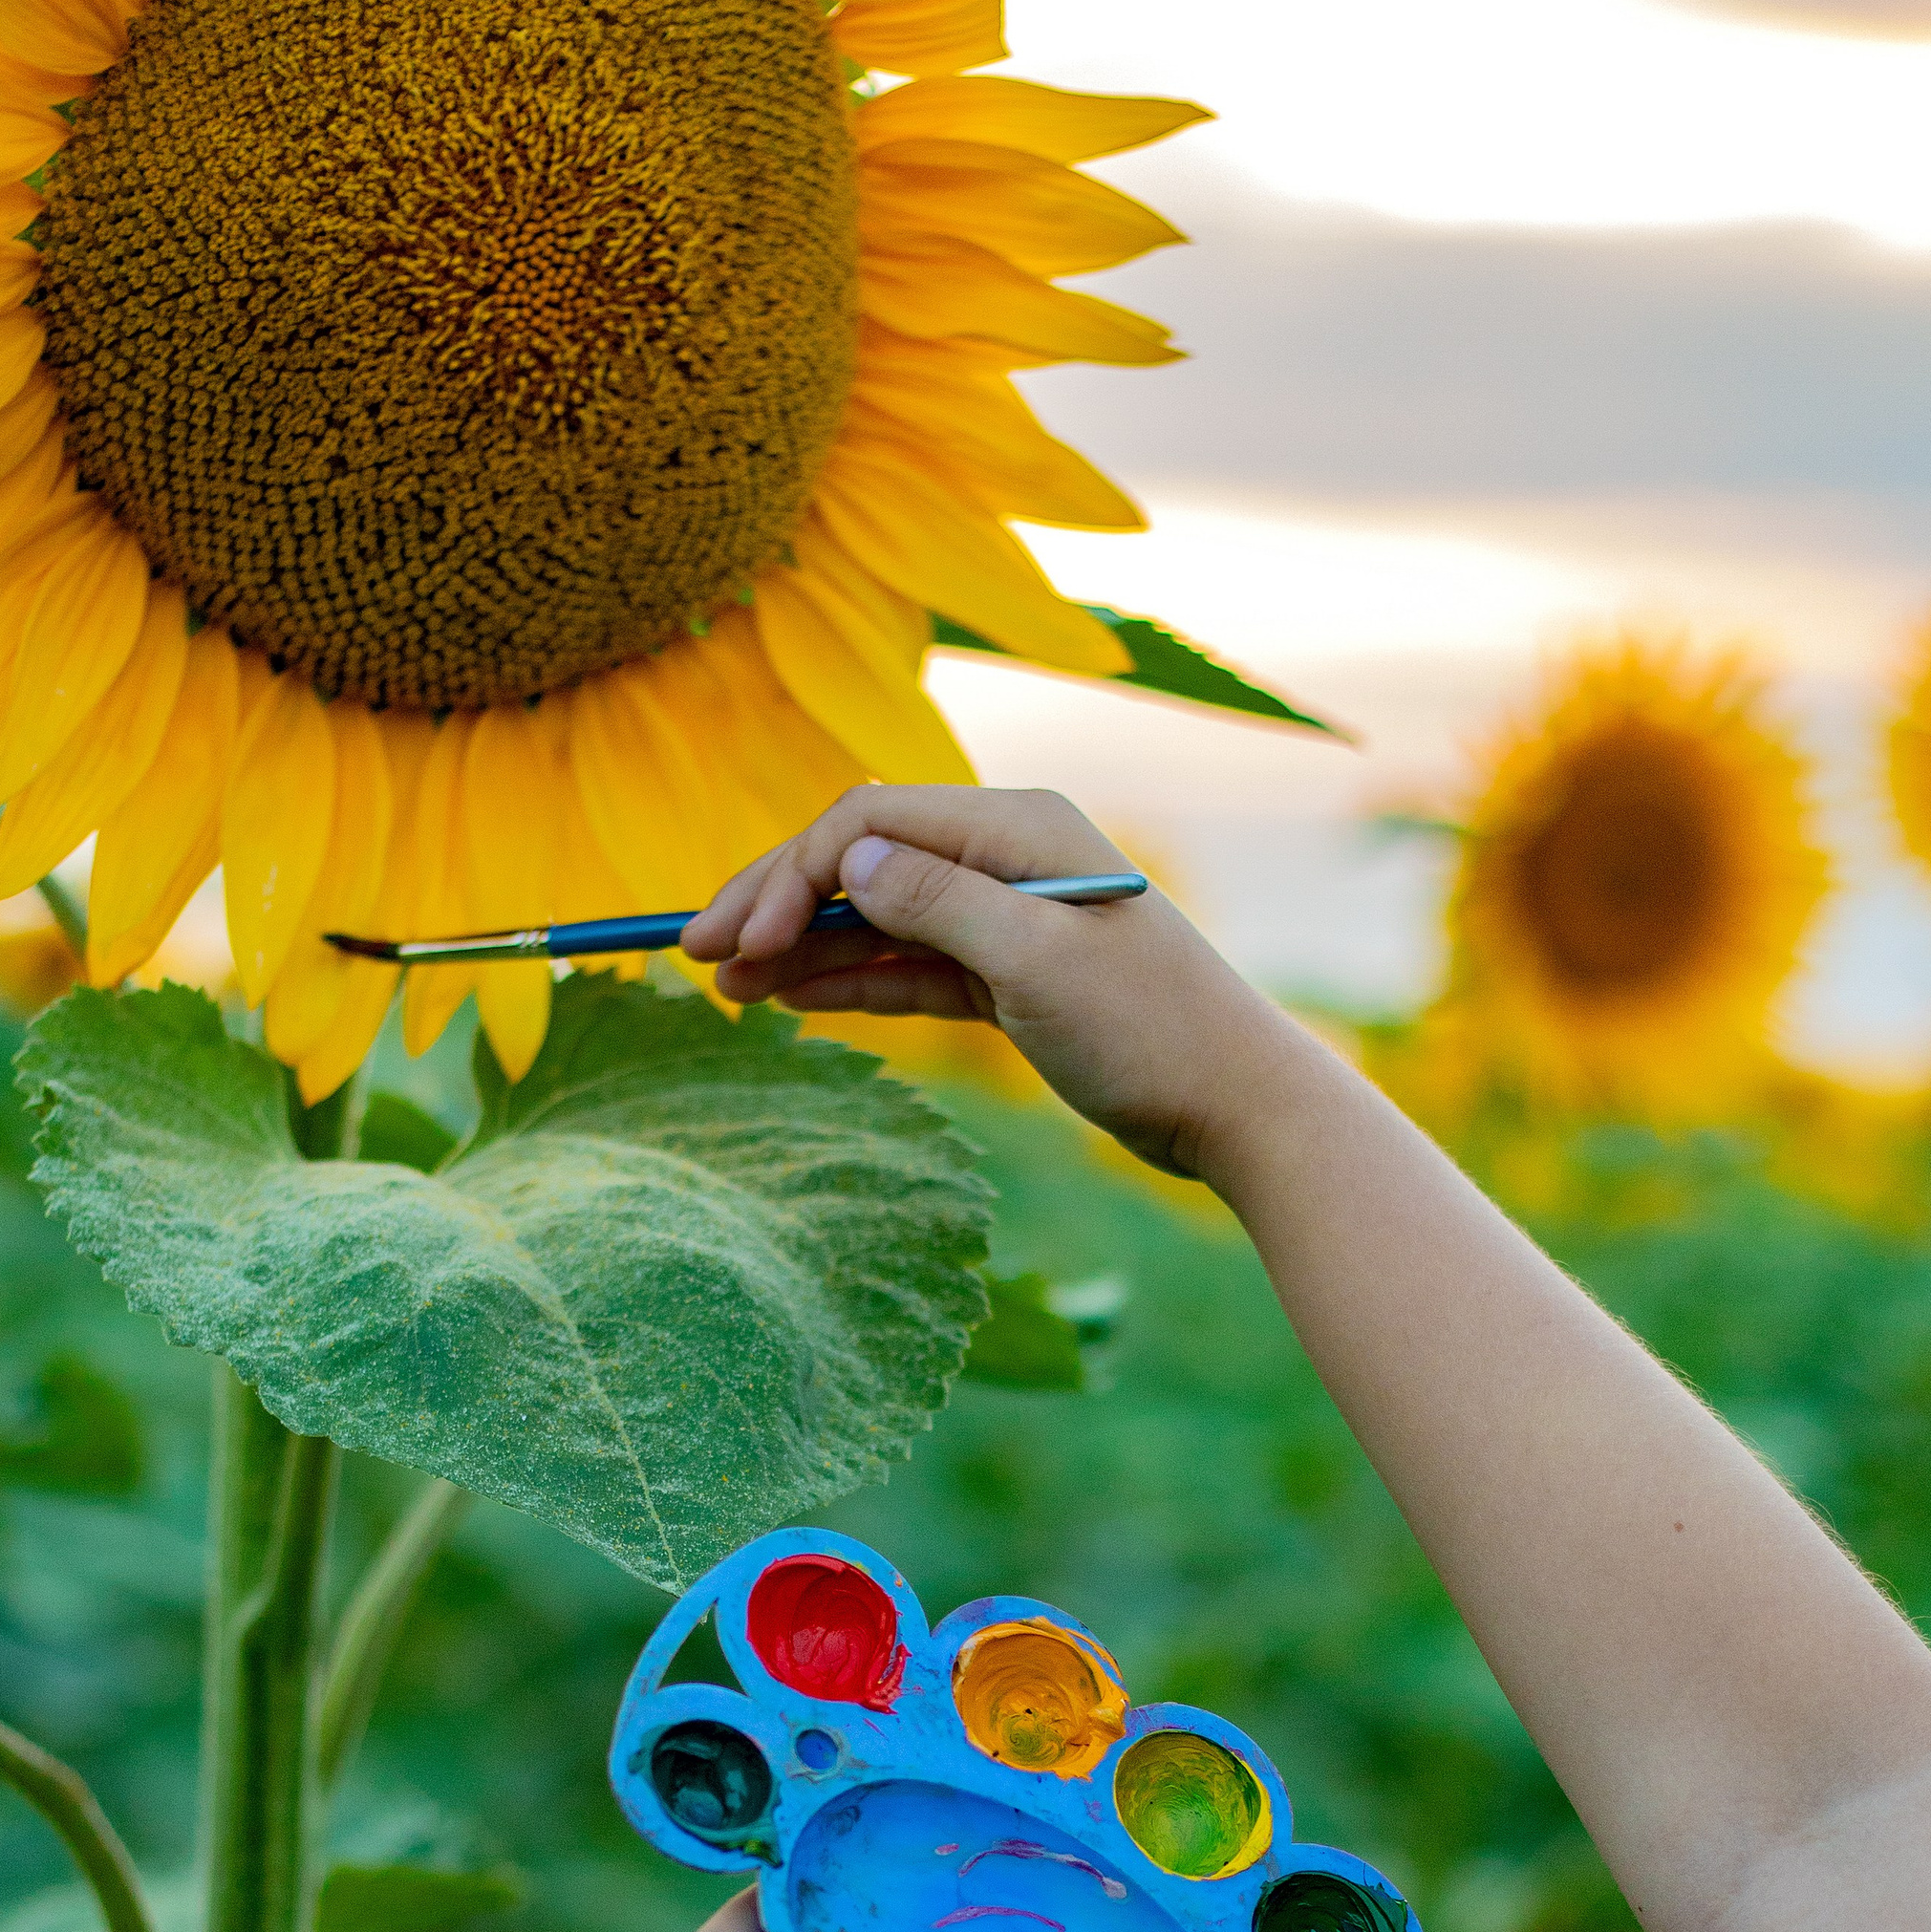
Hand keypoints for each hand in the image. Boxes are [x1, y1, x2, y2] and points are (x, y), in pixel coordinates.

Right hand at [679, 783, 1308, 1179]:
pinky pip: (910, 967)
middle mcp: (1007, 858)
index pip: (870, 824)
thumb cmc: (1152, 1031)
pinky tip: (790, 999)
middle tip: (692, 954)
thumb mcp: (1037, 963)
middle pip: (863, 863)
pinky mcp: (1009, 978)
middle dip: (777, 904)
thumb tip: (847, 859)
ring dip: (801, 947)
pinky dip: (851, 981)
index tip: (734, 942)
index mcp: (1018, 828)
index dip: (791, 876)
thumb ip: (939, 903)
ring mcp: (1006, 919)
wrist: (1239, 1107)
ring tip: (724, 987)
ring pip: (878, 919)